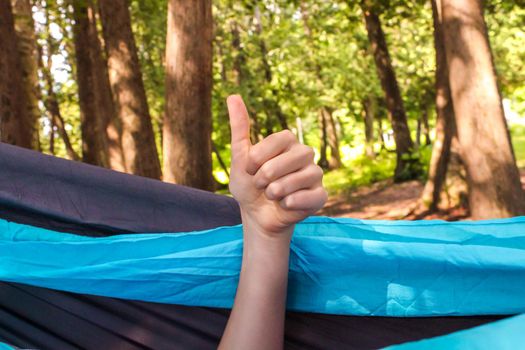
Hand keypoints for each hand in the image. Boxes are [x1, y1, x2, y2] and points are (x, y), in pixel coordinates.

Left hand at [227, 95, 326, 237]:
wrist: (257, 216)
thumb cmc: (249, 186)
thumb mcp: (240, 158)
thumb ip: (240, 128)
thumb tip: (233, 96)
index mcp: (288, 141)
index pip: (279, 139)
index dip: (259, 157)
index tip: (249, 169)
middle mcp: (305, 154)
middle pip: (291, 158)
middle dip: (267, 175)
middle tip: (261, 184)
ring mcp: (315, 174)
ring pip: (302, 178)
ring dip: (277, 191)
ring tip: (272, 195)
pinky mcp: (320, 195)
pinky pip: (311, 197)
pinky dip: (292, 203)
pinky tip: (285, 205)